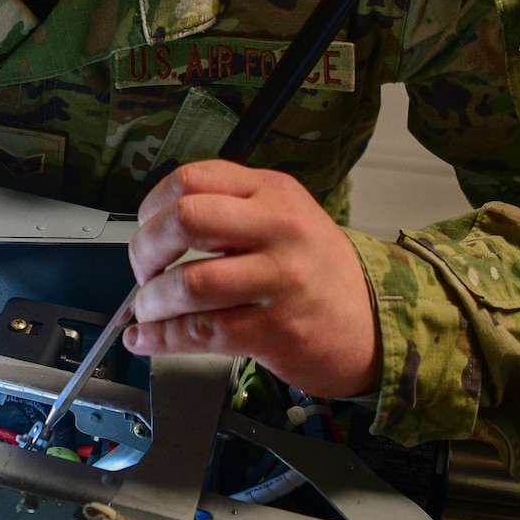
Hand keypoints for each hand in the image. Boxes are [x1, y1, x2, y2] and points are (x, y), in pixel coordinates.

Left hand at [124, 160, 379, 397]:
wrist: (376, 324)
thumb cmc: (318, 272)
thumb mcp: (284, 219)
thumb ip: (229, 213)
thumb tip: (154, 237)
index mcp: (272, 191)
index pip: (191, 179)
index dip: (152, 208)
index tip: (146, 230)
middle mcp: (279, 227)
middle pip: (186, 220)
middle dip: (145, 251)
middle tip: (143, 273)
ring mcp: (282, 279)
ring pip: (191, 283)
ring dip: (152, 303)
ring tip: (148, 312)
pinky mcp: (278, 329)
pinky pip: (204, 332)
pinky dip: (162, 339)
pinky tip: (147, 341)